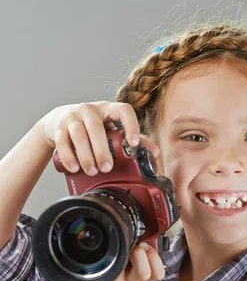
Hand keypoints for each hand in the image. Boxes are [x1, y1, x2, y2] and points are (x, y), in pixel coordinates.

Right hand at [36, 101, 158, 174]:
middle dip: (102, 150)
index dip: (131, 125)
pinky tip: (75, 168)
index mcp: (108, 109)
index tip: (133, 143)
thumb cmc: (92, 127)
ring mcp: (73, 117)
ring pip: (78, 135)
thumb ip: (132, 139)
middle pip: (96, 128)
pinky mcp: (58, 127)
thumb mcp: (111, 130)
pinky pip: (62, 141)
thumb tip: (154, 152)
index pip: (123, 110)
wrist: (59, 122)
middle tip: (107, 168)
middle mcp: (90, 110)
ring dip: (86, 155)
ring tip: (92, 171)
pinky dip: (68, 156)